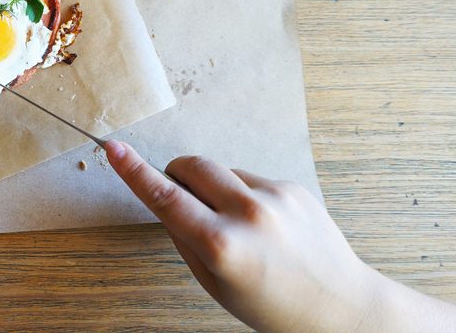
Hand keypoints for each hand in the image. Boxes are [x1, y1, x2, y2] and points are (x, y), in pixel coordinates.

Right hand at [106, 141, 455, 332]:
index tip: (114, 148)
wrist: (342, 307)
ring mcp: (275, 196)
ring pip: (221, 172)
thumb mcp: (216, 285)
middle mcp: (249, 214)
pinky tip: (264, 226)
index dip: (134, 171)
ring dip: (215, 189)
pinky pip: (250, 178)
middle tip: (184, 201)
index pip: (165, 198)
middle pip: (191, 166)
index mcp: (223, 245)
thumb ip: (186, 240)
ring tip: (238, 228)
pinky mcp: (293, 187)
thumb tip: (168, 202)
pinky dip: (245, 195)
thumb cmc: (274, 307)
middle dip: (177, 175)